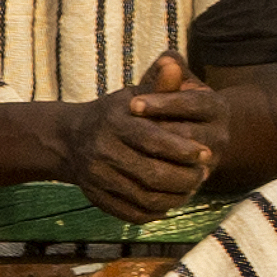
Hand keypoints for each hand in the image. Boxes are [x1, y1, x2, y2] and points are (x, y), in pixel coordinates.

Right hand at [64, 55, 225, 221]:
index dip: (183, 149)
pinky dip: (154, 212)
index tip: (205, 154)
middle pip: (151, 174)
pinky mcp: (96, 198)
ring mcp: (96, 178)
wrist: (70, 139)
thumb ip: (159, 85)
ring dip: (174, 198)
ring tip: (190, 190)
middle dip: (184, 178)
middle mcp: (100, 151)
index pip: (153, 140)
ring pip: (143, 197)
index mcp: (113, 123)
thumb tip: (174, 62)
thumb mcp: (134, 95)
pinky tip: (168, 204)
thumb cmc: (115, 113)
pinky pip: (130, 213)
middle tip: (203, 175)